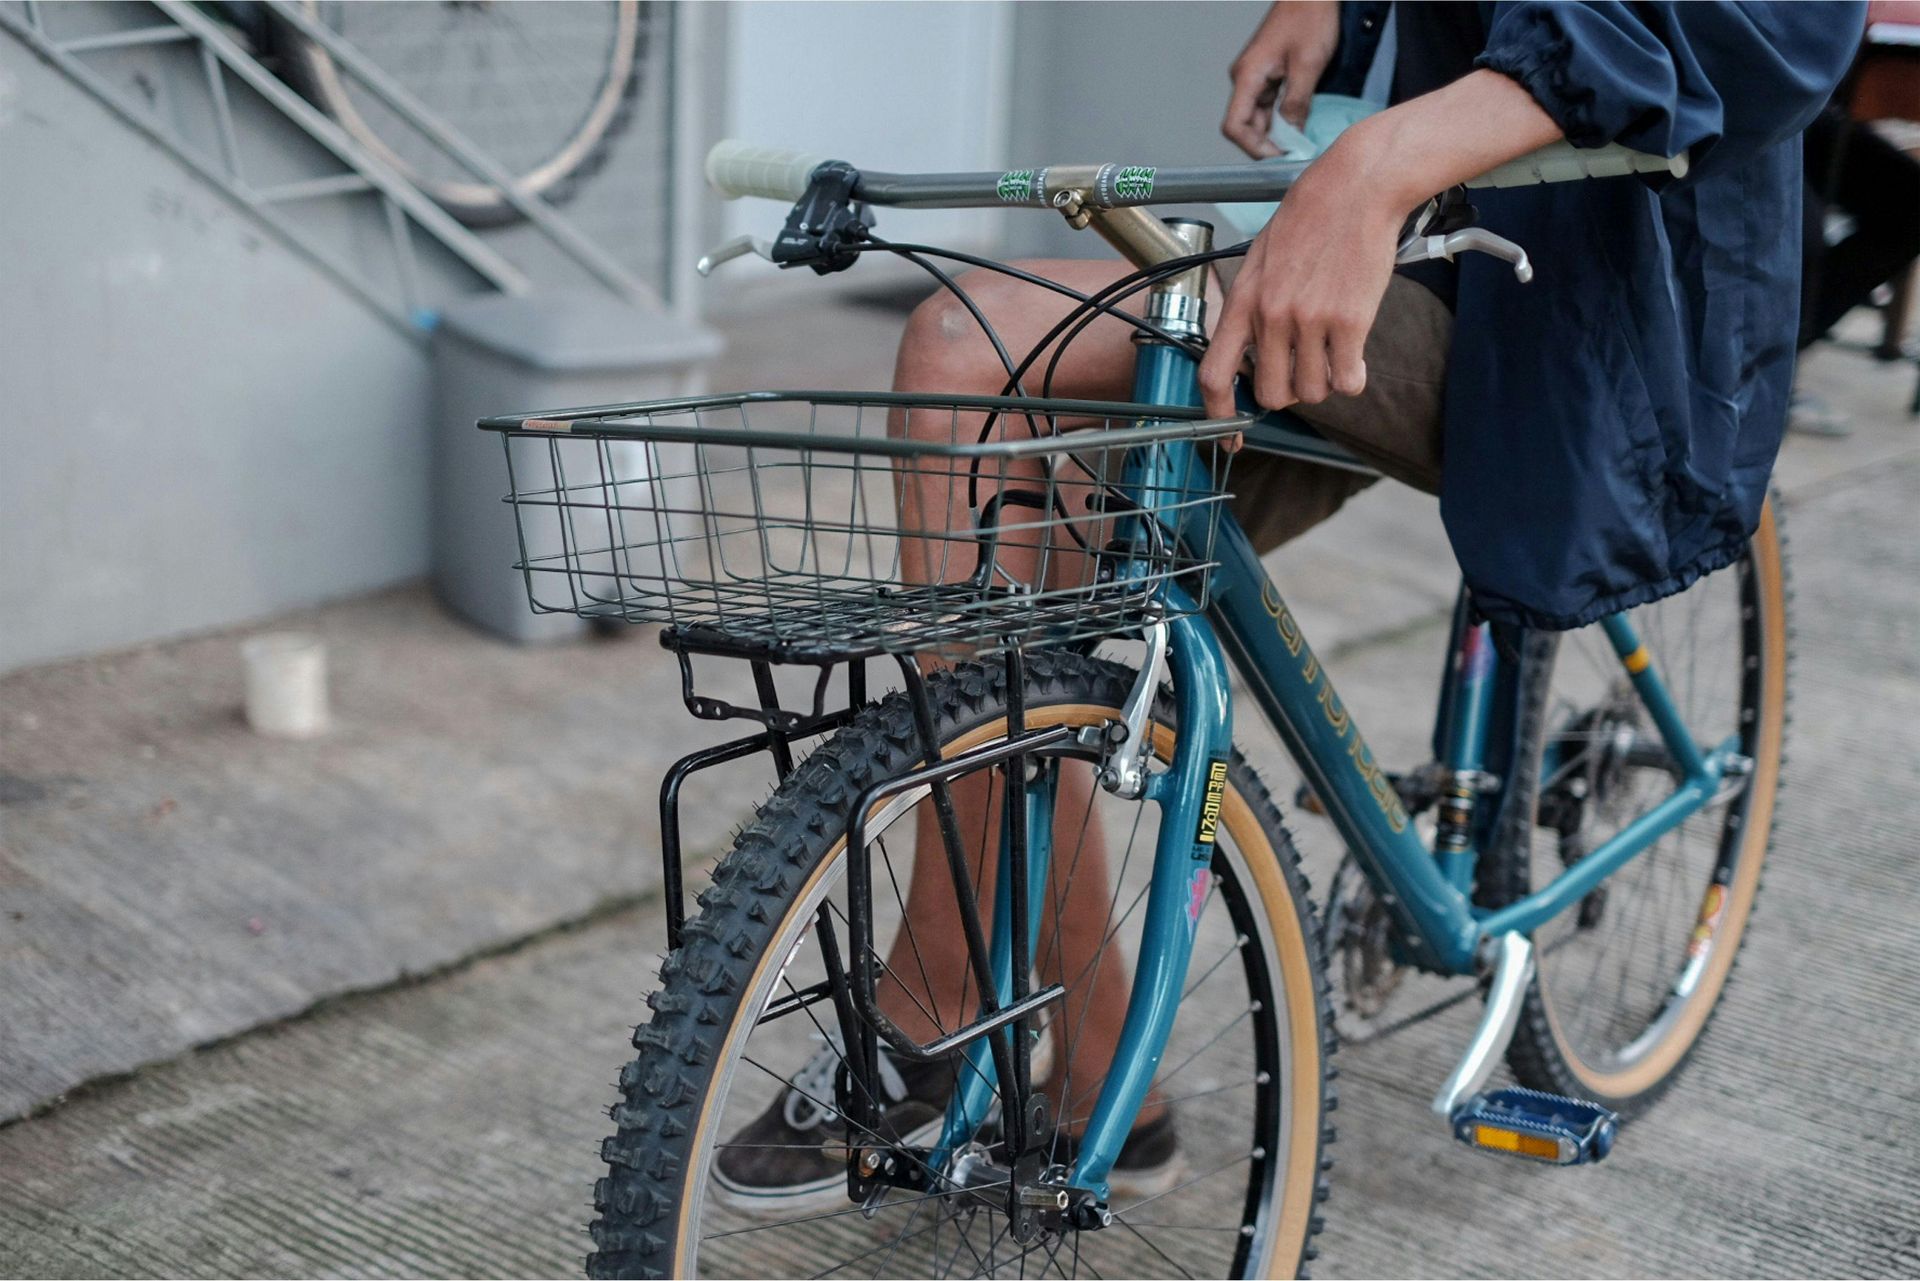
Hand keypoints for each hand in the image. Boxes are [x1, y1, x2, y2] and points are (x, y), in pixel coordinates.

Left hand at [1200, 135, 1400, 415]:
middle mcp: (1270, 316)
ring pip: (1312, 392)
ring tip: (1332, 353)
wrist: (1355, 188)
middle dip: (1288, 392)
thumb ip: (1251, 307)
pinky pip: (1347, 381)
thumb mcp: (1260, 260)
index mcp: (1242, 301)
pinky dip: (1353, 378)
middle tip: (1303, 369)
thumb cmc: (1310, 218)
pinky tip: (1355, 358)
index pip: (1214, 374)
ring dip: (1324, 383)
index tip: (1231, 434)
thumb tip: (1249, 351)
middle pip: (1272, 395)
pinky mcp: (1350, 322)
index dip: (1218, 414)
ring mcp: (1310, 321)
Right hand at [1222, 1, 1339, 157]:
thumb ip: (1297, 104)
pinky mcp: (1267, 74)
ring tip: (1298, 141)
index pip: (1235, 126)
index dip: (1253, 148)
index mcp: (1248, 76)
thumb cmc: (1309, 17)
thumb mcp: (1308, 65)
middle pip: (1245, 125)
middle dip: (1267, 143)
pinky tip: (1298, 123)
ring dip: (1275, 132)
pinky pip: (1268, 105)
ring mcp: (1255, 77)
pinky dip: (1281, 118)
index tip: (1278, 156)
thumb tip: (1291, 135)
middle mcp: (1245, 78)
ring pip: (1258, 117)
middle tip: (1293, 153)